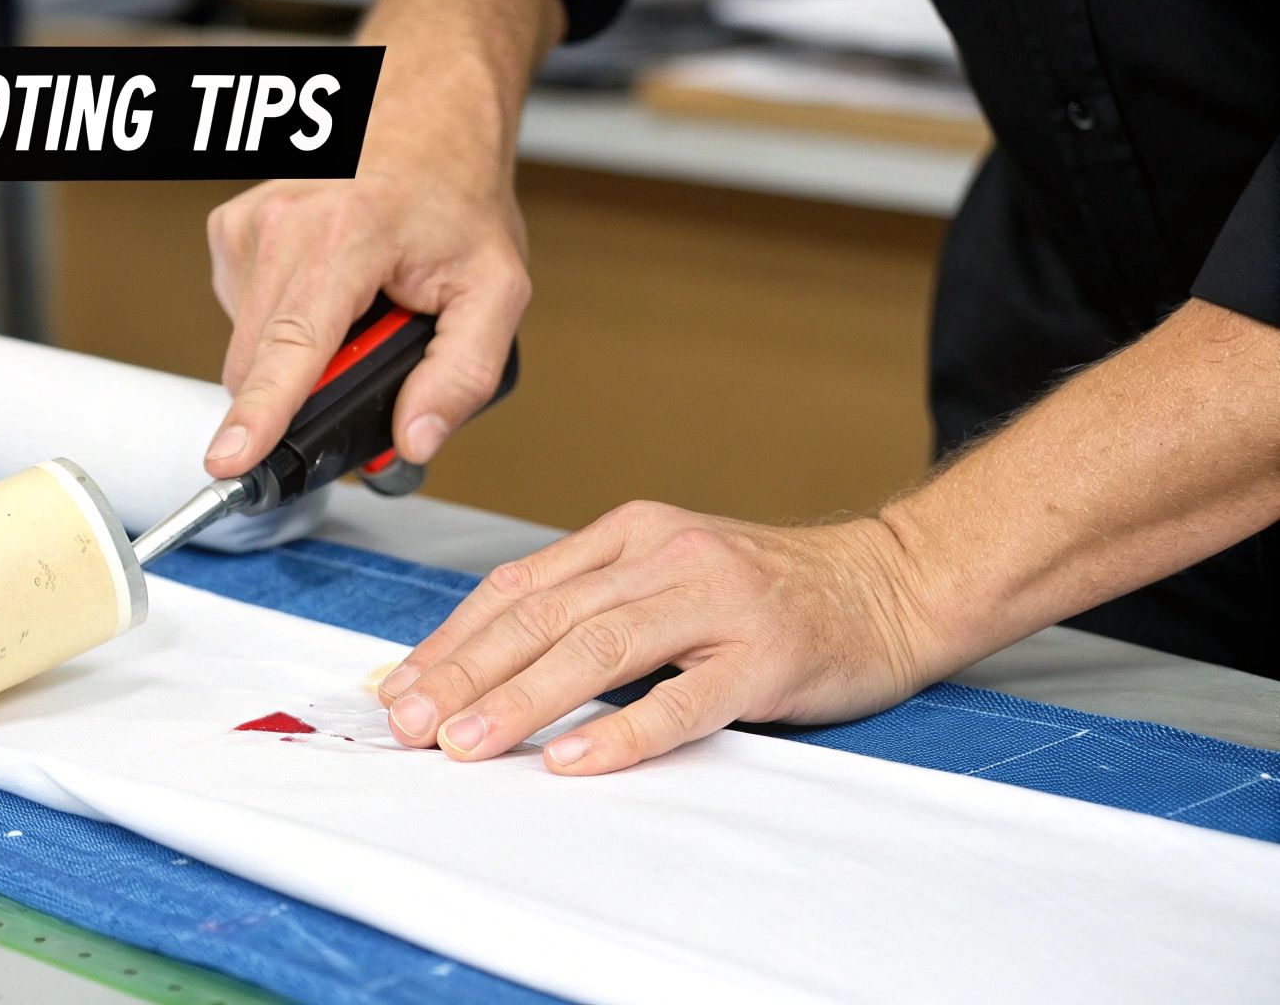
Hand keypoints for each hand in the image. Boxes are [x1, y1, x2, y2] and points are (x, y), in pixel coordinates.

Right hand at [202, 168, 529, 475]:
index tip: (229, 459)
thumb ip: (464, 374)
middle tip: (369, 356)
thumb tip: (416, 440)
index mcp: (346, 235)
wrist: (426, 116)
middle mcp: (282, 222)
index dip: (260, 413)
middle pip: (258, 363)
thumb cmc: (456, 197)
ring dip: (296, 356)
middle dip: (302, 394)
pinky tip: (327, 290)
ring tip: (355, 310)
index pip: (292, 345)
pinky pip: (242, 315)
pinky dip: (283, 323)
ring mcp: (248, 223)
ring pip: (248, 347)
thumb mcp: (496, 290)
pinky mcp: (230, 230)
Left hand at [377, 501, 946, 773]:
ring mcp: (718, 602)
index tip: (399, 684)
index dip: (452, 638)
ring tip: (466, 742)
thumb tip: (487, 658)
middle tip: (409, 721)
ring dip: (521, 698)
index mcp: (631, 533)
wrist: (892, 582)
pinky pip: (683, 698)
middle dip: (464, 672)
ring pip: (599, 649)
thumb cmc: (769, 588)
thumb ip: (590, 602)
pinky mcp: (765, 654)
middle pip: (544, 616)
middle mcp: (666, 556)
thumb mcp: (667, 571)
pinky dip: (622, 731)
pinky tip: (573, 758)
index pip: (520, 586)